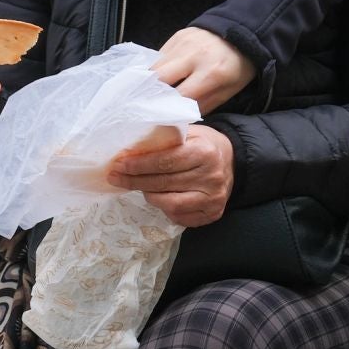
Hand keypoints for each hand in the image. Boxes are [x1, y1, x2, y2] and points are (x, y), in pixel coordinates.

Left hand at [105, 123, 234, 225]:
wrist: (232, 162)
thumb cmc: (203, 144)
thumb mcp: (189, 132)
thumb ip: (165, 138)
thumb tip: (131, 147)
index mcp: (204, 152)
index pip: (165, 161)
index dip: (139, 164)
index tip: (119, 165)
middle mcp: (211, 177)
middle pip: (164, 183)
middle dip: (135, 181)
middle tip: (115, 177)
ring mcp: (213, 198)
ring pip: (170, 204)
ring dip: (149, 195)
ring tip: (139, 186)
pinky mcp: (212, 214)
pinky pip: (179, 216)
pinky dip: (164, 208)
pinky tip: (159, 197)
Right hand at [151, 26, 256, 114]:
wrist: (244, 34)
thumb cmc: (238, 68)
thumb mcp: (228, 91)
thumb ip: (203, 106)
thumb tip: (179, 117)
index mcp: (212, 73)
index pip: (179, 95)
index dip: (166, 108)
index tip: (157, 119)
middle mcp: (195, 55)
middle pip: (159, 78)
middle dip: (150, 94)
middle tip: (145, 106)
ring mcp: (185, 43)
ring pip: (154, 66)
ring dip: (150, 81)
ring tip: (149, 94)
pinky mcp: (179, 35)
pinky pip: (159, 56)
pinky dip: (157, 68)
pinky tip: (160, 77)